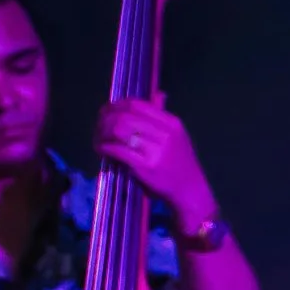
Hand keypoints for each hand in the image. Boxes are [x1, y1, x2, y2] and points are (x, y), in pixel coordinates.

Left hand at [99, 99, 216, 222]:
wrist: (190, 192)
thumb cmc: (180, 165)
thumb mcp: (177, 137)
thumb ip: (161, 119)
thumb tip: (150, 97)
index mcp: (171, 123)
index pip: (136, 105)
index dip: (116, 105)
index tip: (107, 112)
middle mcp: (164, 134)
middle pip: (124, 116)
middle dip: (105, 120)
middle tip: (98, 128)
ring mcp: (155, 150)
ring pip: (118, 130)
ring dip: (102, 133)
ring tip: (99, 140)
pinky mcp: (145, 166)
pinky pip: (117, 150)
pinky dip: (104, 147)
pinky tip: (101, 150)